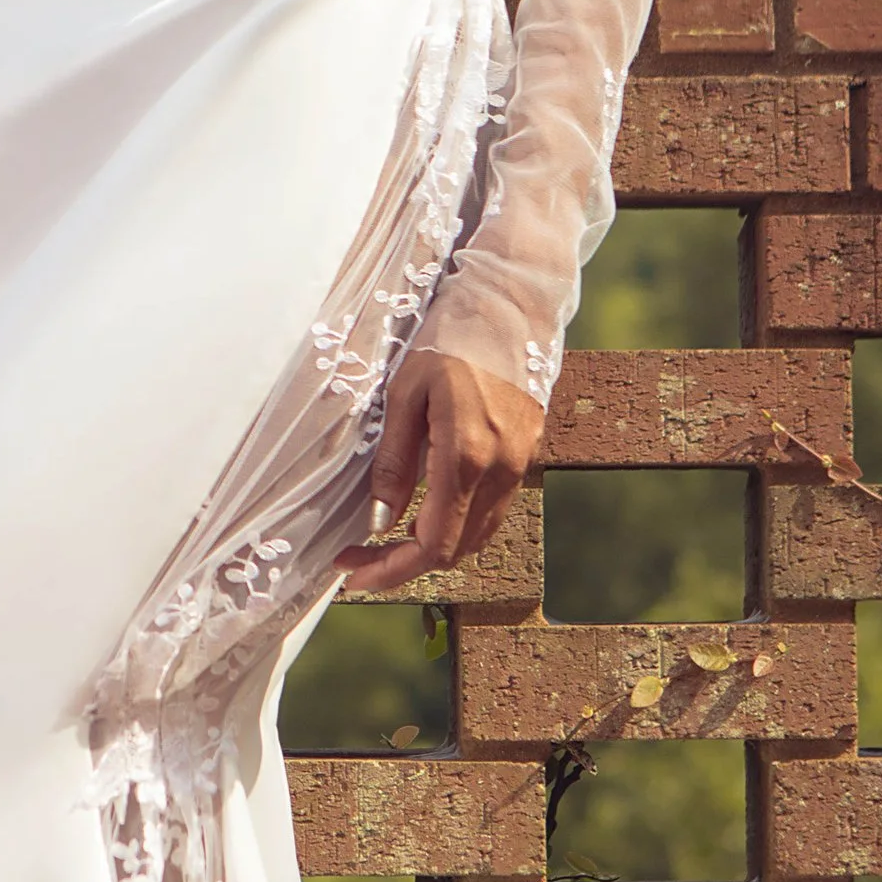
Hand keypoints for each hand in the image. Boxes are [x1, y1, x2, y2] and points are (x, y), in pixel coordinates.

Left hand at [336, 344, 543, 590]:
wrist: (508, 307)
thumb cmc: (448, 341)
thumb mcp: (403, 395)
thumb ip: (394, 463)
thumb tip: (379, 521)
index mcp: (466, 456)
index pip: (432, 545)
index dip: (392, 570)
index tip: (354, 574)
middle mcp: (500, 470)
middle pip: (455, 550)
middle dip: (404, 564)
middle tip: (360, 557)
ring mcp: (520, 465)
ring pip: (476, 536)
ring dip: (432, 548)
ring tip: (386, 539)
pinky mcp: (527, 455)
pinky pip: (492, 510)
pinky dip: (457, 524)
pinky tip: (426, 510)